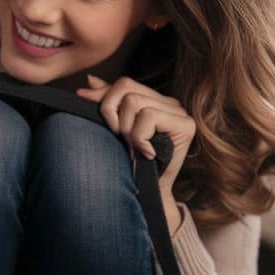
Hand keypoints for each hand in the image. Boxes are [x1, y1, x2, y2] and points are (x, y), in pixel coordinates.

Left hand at [77, 75, 195, 233]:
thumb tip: (88, 81)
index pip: (123, 84)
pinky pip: (148, 117)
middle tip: (120, 140)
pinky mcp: (185, 125)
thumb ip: (107, 103)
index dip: (103, 97)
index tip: (89, 110)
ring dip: (127, 130)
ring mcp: (179, 112)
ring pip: (134, 102)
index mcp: (154, 99)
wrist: (148, 193)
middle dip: (112, 115)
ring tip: (133, 148)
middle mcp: (169, 102)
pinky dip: (139, 138)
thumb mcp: (115, 129)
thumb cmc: (130, 163)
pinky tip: (146, 153)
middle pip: (126, 87)